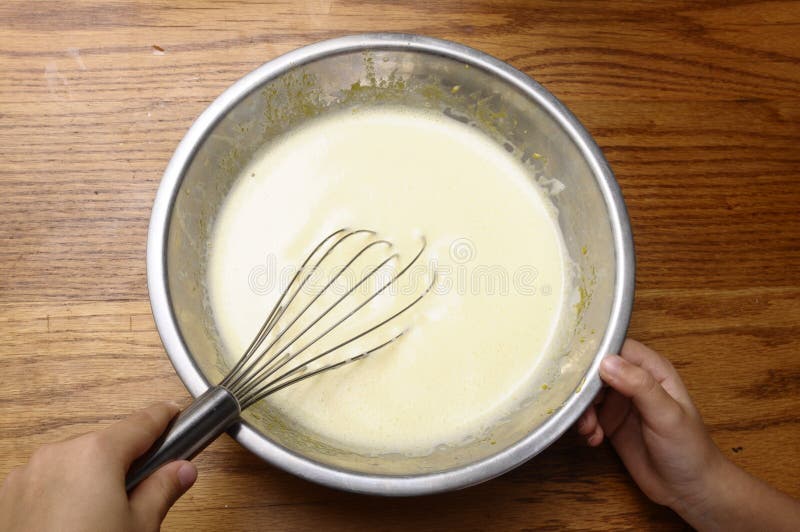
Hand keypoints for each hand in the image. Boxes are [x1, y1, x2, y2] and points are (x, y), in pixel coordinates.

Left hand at [0, 402, 196, 531]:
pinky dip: (64, 493)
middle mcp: (58, 454)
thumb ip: (163, 489)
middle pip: (106, 445)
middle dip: (127, 462)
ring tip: (103, 517)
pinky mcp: (8, 496)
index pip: (141, 422)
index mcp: (96, 454)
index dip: (164, 418)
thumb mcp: (139, 527)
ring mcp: (28, 474)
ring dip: (93, 478)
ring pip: (75, 462)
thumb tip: (181, 470)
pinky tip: (74, 522)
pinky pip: (48, 481)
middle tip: (145, 490)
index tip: (173, 416)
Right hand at [578, 339, 799, 530]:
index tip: (579, 371)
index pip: (617, 347)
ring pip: (588, 393)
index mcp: (652, 370)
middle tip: (581, 408)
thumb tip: (606, 363)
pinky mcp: (611, 423)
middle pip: (596, 370)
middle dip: (584, 388)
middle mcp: (634, 381)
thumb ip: (639, 386)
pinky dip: (585, 425)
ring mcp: (621, 402)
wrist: (690, 490)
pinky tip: (594, 439)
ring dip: (582, 410)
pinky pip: (588, 415)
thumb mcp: (666, 415)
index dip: (596, 355)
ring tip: (589, 429)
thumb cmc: (689, 449)